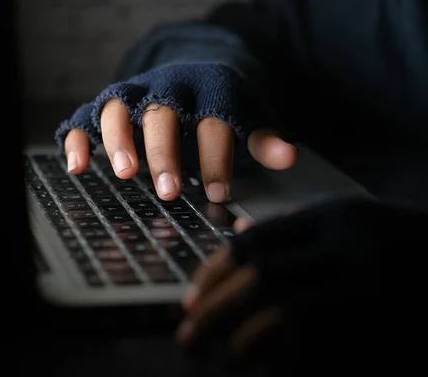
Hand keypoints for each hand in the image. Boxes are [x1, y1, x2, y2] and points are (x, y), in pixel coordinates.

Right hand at [57, 64, 297, 201]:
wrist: (195, 66)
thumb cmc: (224, 100)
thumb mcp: (249, 114)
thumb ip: (263, 137)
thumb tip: (288, 157)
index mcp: (209, 87)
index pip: (213, 119)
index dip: (215, 156)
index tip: (217, 193)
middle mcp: (168, 86)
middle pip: (162, 112)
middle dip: (163, 151)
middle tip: (168, 190)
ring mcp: (135, 92)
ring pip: (118, 107)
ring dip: (118, 139)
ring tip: (124, 173)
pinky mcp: (110, 103)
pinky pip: (85, 115)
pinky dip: (77, 137)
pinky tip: (77, 166)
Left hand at [174, 198, 417, 361]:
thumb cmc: (395, 250)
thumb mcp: (348, 224)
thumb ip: (294, 231)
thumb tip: (237, 242)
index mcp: (335, 219)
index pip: (253, 244)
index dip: (211, 277)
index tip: (189, 302)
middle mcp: (351, 251)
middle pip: (259, 280)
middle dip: (213, 311)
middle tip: (187, 336)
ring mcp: (369, 294)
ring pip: (283, 319)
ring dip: (241, 342)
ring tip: (223, 355)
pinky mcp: (382, 337)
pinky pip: (315, 353)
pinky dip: (282, 364)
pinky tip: (266, 366)